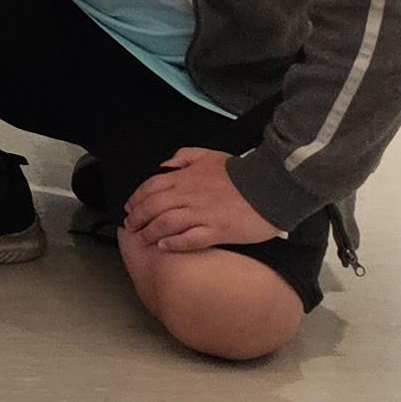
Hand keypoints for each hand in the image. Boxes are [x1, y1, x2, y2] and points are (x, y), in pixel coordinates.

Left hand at [123, 148, 274, 254]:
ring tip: (143, 239)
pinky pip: (190, 239)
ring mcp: (202, 214)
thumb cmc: (241, 172)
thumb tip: (165, 165)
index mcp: (184, 177)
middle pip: (153, 207)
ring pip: (166, 224)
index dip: (136, 199)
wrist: (270, 185)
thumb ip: (184, 156)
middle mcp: (188, 195)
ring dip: (150, 232)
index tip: (130, 208)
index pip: (150, 188)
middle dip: (137, 218)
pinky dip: (174, 243)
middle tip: (131, 227)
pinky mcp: (217, 231)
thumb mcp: (208, 155)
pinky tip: (165, 247)